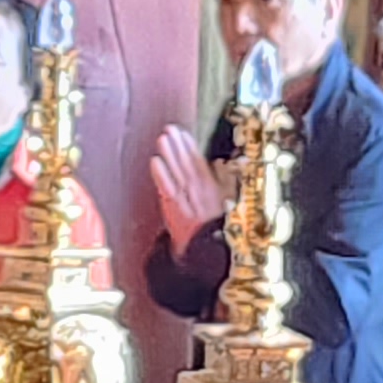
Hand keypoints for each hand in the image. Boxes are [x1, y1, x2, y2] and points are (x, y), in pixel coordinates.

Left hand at [148, 125, 227, 247]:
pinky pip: (167, 190)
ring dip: (170, 155)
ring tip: (162, 139)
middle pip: (187, 165)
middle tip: (170, 129)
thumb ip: (225, 181)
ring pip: (177, 173)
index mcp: (212, 189)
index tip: (183, 133)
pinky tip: (154, 161)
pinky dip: (161, 175)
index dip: (191, 147)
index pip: (200, 163)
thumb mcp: (227, 202)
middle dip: (178, 146)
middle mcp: (199, 192)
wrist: (207, 253)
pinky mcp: (174, 209)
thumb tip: (221, 162)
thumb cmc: (214, 227)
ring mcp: (186, 200)